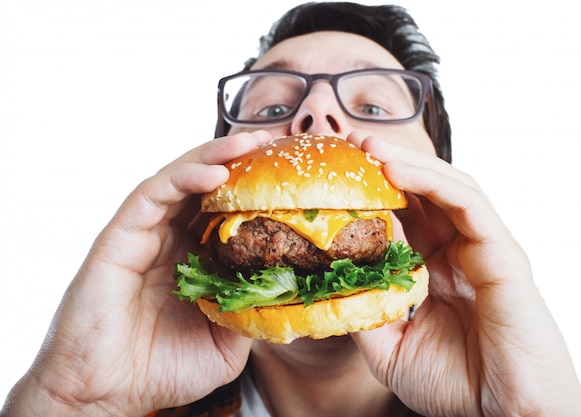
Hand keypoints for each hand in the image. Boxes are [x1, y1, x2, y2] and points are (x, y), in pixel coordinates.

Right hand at [2, 131, 270, 416]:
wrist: (105, 395)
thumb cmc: (159, 371)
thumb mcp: (225, 344)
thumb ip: (250, 313)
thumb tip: (288, 292)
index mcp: (193, 259)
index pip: (225, 210)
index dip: (253, 189)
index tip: (287, 173)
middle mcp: (169, 239)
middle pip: (204, 185)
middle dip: (238, 159)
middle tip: (271, 141)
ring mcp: (144, 235)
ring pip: (179, 179)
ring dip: (214, 156)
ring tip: (249, 143)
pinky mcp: (119, 236)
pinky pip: (151, 196)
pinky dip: (182, 178)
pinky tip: (214, 174)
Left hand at [349, 135, 580, 416]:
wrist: (505, 415)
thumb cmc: (455, 385)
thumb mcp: (389, 348)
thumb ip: (365, 310)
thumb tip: (331, 277)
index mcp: (434, 269)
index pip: (403, 218)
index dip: (370, 195)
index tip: (333, 178)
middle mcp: (459, 251)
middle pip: (422, 194)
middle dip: (384, 166)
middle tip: (345, 146)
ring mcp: (483, 248)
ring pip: (445, 187)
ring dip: (405, 163)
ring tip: (366, 147)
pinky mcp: (502, 251)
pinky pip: (467, 203)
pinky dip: (432, 180)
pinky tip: (396, 168)